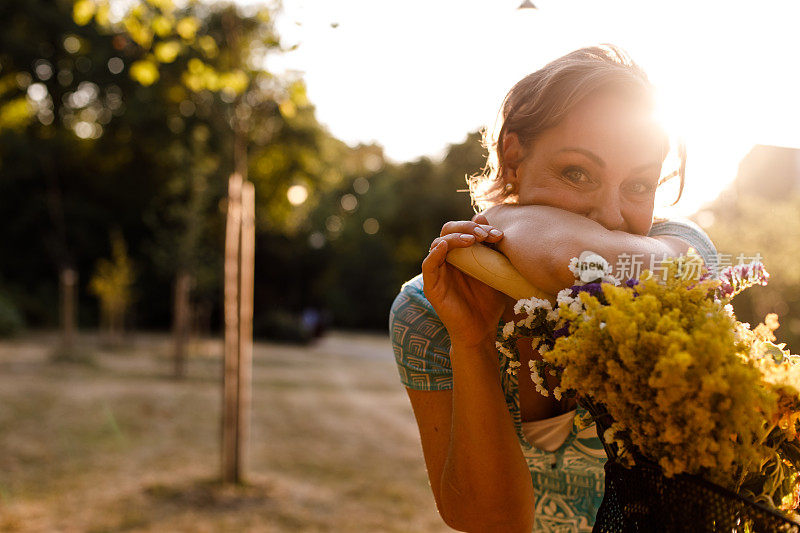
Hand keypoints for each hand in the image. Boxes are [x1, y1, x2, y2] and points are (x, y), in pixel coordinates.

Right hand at [422, 214, 509, 348]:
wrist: (482, 331)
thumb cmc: (489, 302)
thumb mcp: (495, 272)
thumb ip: (494, 251)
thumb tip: (494, 226)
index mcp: (462, 254)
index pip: (464, 228)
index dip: (478, 226)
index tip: (498, 234)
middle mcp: (448, 259)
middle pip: (449, 230)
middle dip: (467, 227)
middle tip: (485, 235)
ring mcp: (438, 272)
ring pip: (438, 243)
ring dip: (455, 237)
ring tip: (472, 239)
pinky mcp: (431, 286)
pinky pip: (428, 265)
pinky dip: (435, 253)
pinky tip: (444, 246)